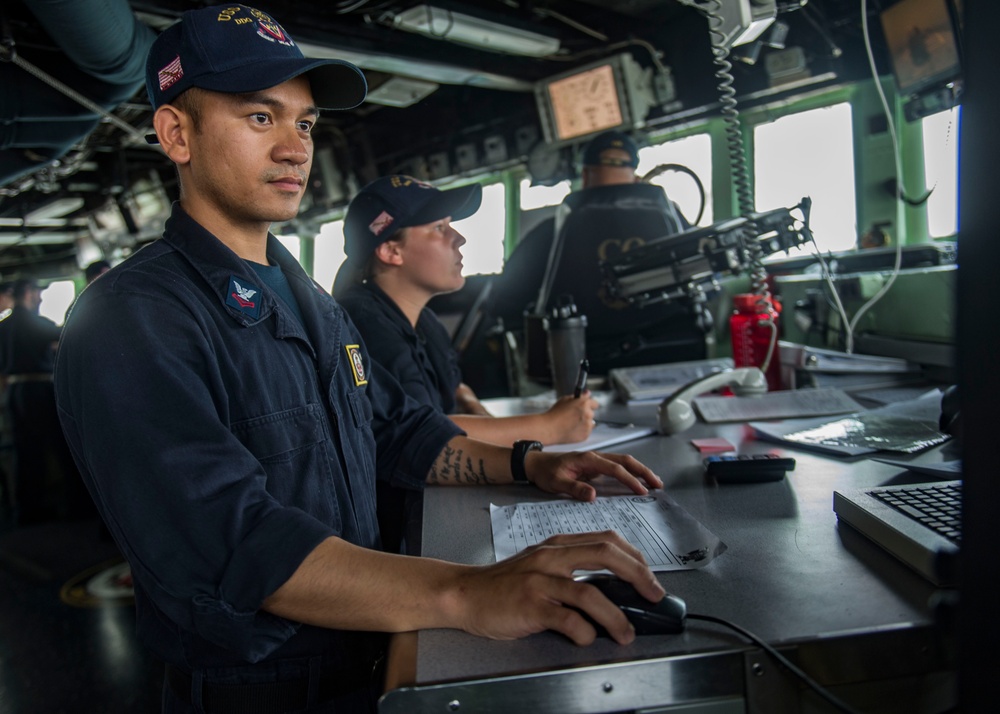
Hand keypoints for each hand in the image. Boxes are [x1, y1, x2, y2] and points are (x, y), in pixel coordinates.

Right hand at [451, 531, 665, 644]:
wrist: (465, 593)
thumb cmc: (505, 584)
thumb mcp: (541, 565)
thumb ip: (572, 569)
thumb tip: (613, 586)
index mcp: (558, 545)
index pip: (607, 540)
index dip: (635, 557)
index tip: (650, 577)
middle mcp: (552, 556)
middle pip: (606, 555)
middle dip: (639, 575)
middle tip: (654, 595)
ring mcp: (540, 580)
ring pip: (589, 593)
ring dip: (616, 616)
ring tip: (627, 632)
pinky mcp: (529, 605)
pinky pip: (567, 619)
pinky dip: (584, 631)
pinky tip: (588, 638)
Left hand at [526, 450, 661, 500]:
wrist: (536, 464)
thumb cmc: (545, 472)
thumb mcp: (556, 483)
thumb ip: (574, 488)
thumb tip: (593, 495)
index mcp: (588, 459)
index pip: (615, 469)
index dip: (629, 480)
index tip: (642, 491)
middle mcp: (595, 457)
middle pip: (625, 461)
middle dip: (643, 471)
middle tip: (658, 485)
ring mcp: (596, 461)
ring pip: (624, 462)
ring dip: (640, 471)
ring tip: (655, 483)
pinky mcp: (596, 466)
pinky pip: (617, 467)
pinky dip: (631, 473)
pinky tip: (638, 482)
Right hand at [544, 391, 598, 443]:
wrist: (549, 428)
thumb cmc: (555, 413)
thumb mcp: (565, 400)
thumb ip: (579, 396)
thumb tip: (588, 393)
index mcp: (584, 404)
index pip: (595, 403)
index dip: (589, 405)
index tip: (585, 407)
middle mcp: (588, 414)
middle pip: (592, 413)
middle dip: (585, 414)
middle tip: (574, 416)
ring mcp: (588, 426)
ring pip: (590, 423)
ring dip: (584, 423)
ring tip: (572, 424)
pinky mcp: (585, 435)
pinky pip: (586, 432)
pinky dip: (581, 431)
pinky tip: (571, 429)